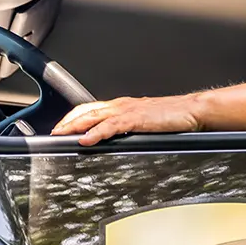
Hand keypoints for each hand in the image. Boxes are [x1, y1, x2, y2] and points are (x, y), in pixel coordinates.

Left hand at [50, 94, 203, 145]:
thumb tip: (115, 138)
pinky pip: (111, 126)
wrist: (192, 110)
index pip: (92, 108)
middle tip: (53, 132)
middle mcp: (122, 104)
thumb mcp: (145, 122)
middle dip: (68, 121)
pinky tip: (87, 140)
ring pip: (94, 115)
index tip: (61, 127)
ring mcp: (129, 110)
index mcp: (124, 105)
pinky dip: (96, 132)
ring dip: (75, 126)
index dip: (74, 117)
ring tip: (61, 135)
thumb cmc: (173, 117)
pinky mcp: (137, 119)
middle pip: (87, 110)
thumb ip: (129, 127)